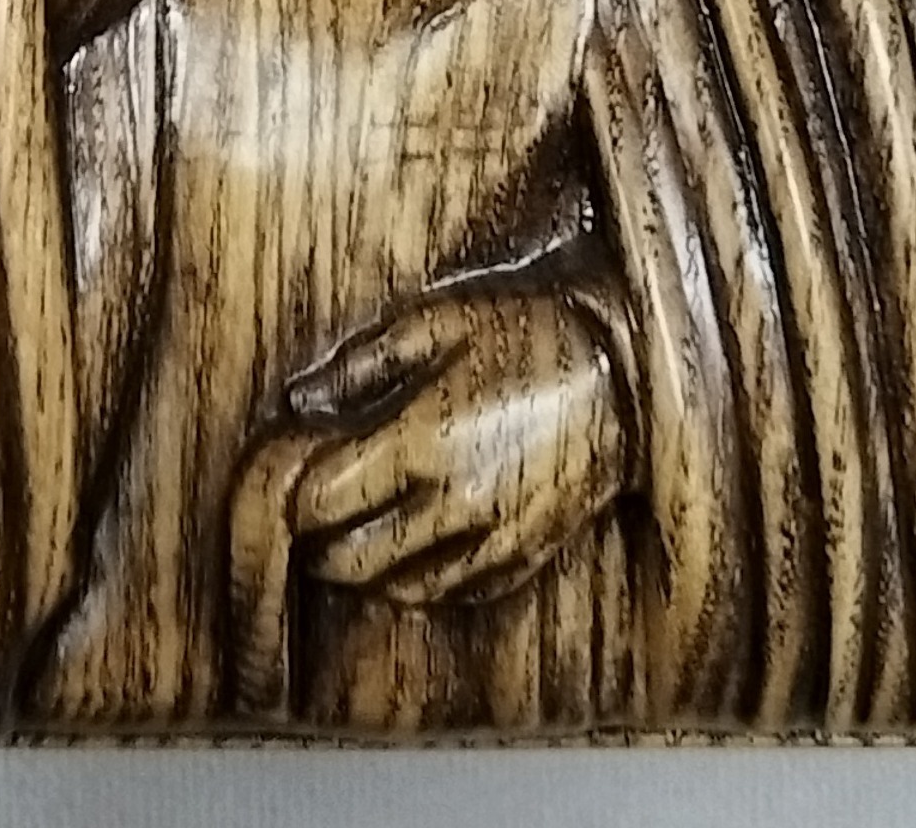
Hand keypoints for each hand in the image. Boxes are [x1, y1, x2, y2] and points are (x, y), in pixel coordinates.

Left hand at [279, 283, 632, 607]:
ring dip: (367, 569)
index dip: (296, 496)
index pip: (326, 503)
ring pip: (402, 589)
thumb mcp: (437, 321)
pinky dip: (422, 583)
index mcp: (424, 441)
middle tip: (314, 514)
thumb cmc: (526, 332)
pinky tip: (412, 551)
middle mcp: (455, 503)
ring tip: (357, 531)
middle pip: (353, 561)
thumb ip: (362, 363)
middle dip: (320, 543)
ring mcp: (494, 538)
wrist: (623, 370)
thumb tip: (300, 402)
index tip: (292, 476)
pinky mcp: (526, 556)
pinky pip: (456, 594)